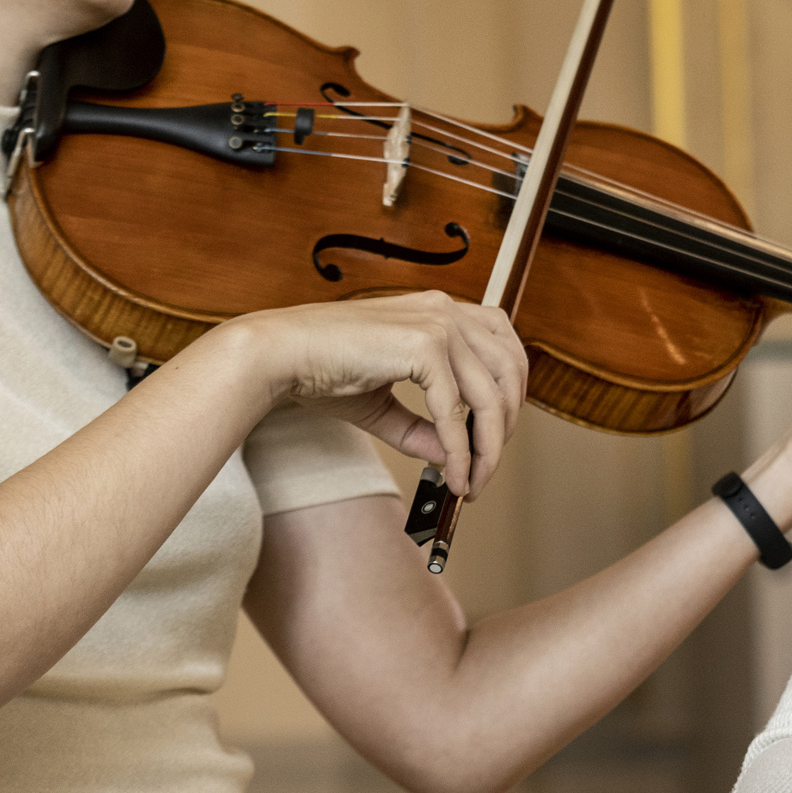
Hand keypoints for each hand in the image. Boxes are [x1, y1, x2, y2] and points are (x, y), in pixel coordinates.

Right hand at [228, 291, 527, 496]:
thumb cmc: (322, 370)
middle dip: (504, 428)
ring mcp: (438, 323)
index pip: (504, 347)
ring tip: (471, 481)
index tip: (497, 436)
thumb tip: (457, 459)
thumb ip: (424, 428)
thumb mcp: (383, 403)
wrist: (279, 355)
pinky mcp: (424, 344)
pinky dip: (459, 450)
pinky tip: (452, 474)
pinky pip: (455, 411)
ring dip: (487, 448)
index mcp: (440, 311)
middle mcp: (446, 310)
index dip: (511, 394)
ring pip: (489, 396)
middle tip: (486, 469)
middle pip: (510, 373)